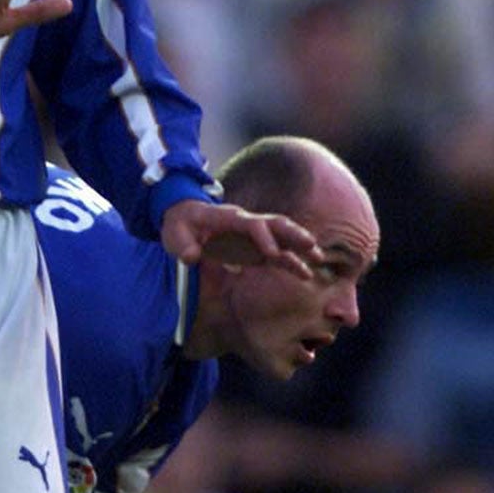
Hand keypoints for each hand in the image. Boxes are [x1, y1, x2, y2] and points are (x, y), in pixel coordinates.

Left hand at [161, 198, 317, 275]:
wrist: (182, 219)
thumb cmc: (179, 226)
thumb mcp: (174, 235)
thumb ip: (183, 245)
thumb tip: (192, 256)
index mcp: (227, 219)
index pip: (251, 225)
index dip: (263, 237)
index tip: (272, 254)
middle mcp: (245, 224)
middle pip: (275, 224)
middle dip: (293, 234)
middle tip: (311, 245)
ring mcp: (251, 236)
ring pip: (282, 237)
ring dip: (299, 246)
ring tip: (319, 259)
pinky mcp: (253, 249)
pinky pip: (277, 254)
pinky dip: (292, 261)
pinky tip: (306, 273)